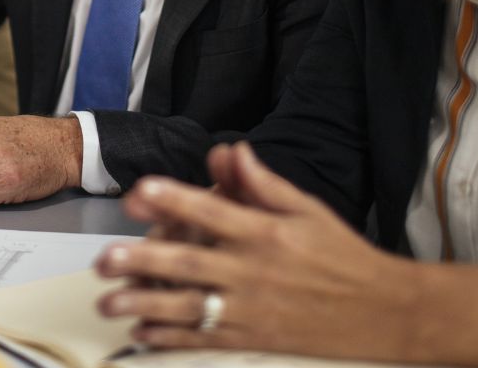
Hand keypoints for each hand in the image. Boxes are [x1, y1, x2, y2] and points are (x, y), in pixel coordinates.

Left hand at [95, 143, 420, 361]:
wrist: (384, 311)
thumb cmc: (339, 252)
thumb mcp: (305, 207)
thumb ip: (262, 181)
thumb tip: (228, 149)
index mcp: (264, 232)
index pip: (212, 210)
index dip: (174, 199)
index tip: (139, 191)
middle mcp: (252, 271)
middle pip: (190, 263)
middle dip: (144, 261)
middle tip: (105, 259)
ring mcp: (251, 309)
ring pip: (189, 307)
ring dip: (145, 306)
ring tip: (108, 303)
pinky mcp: (253, 339)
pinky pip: (206, 339)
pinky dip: (172, 339)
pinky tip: (141, 336)